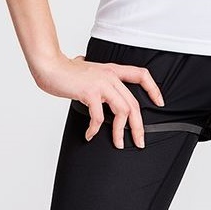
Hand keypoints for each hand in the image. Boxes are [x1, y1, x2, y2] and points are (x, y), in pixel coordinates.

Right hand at [33, 51, 165, 148]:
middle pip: (134, 102)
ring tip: (117, 143)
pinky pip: (99, 116)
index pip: (141, 74)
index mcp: (112, 70)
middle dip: (139, 126)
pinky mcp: (90, 92)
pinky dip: (95, 129)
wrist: (50, 66)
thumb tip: (93, 82)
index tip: (160, 102)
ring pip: (123, 110)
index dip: (153, 88)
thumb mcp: (88, 70)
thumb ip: (95, 74)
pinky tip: (90, 134)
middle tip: (139, 141)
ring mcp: (101, 83)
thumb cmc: (65, 71)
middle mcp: (110, 75)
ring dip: (121, 131)